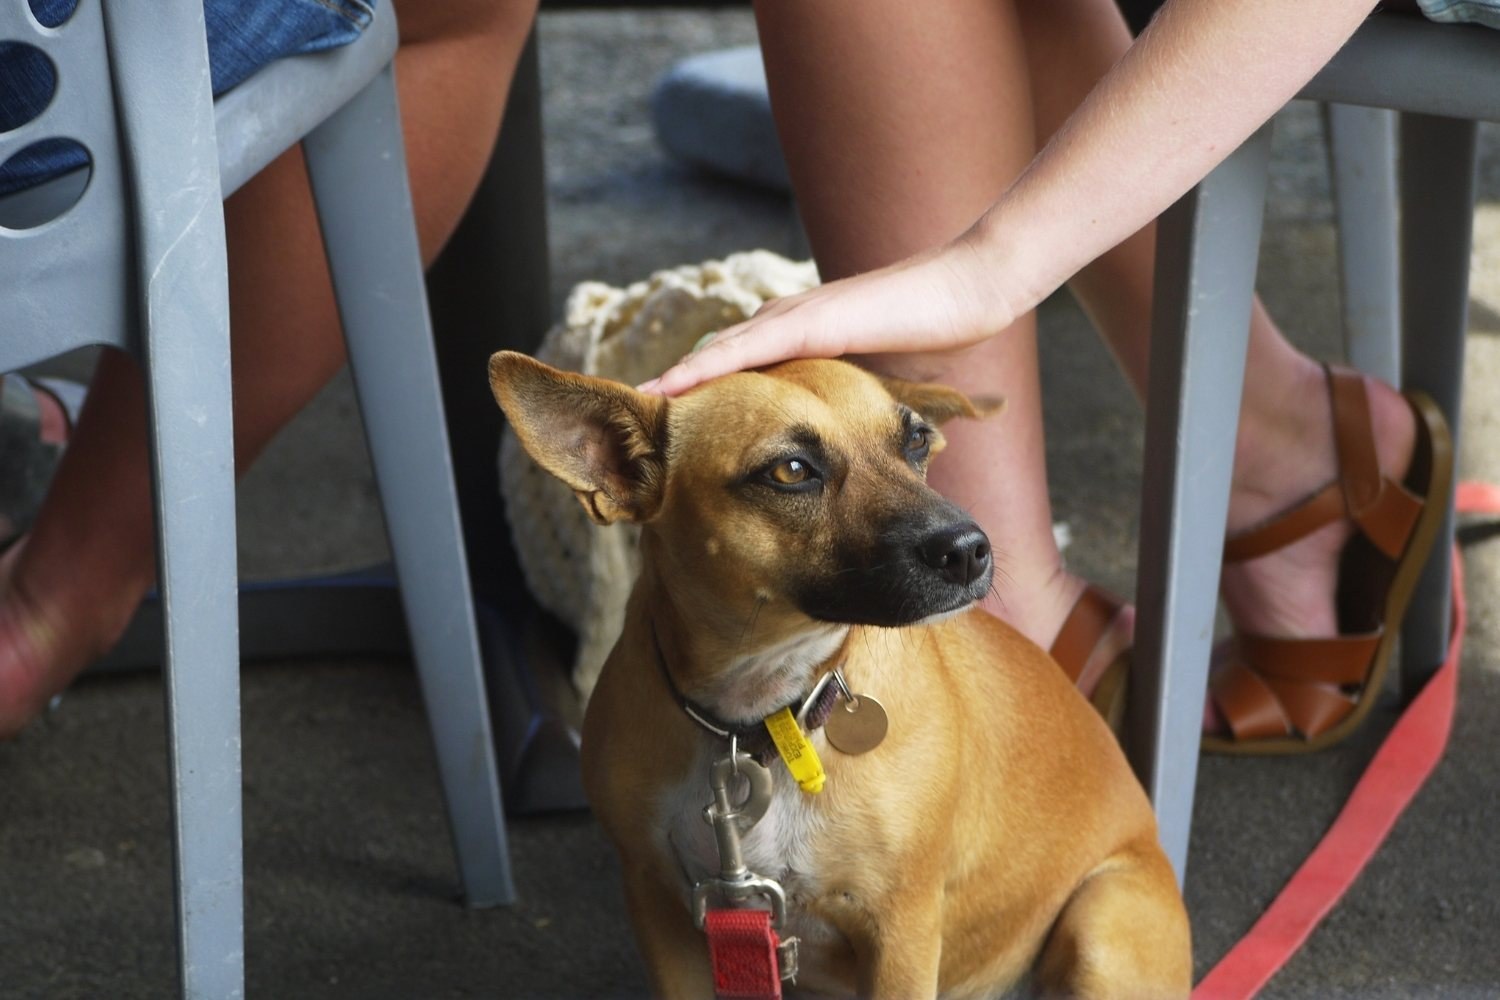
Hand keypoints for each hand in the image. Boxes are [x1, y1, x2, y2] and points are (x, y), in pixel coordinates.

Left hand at [639, 238, 1017, 395]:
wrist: (971, 288)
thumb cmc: (935, 330)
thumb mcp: (881, 380)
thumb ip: (856, 400)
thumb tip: (855, 439)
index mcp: (800, 338)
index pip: (736, 369)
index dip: (699, 394)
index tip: (664, 428)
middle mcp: (785, 323)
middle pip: (714, 360)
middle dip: (674, 389)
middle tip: (628, 419)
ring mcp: (793, 318)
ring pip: (716, 355)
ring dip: (674, 381)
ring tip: (629, 409)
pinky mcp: (808, 321)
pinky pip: (742, 351)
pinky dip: (701, 371)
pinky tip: (668, 390)